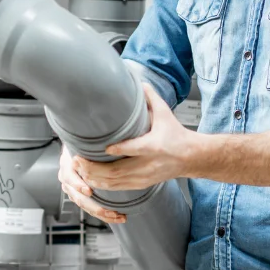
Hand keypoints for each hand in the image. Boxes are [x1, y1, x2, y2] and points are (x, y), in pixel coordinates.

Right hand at [58, 144, 126, 223]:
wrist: (76, 149)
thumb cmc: (83, 144)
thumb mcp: (83, 144)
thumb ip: (89, 148)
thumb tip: (107, 149)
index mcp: (66, 165)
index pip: (69, 177)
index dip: (78, 184)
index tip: (88, 191)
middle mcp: (66, 179)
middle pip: (78, 197)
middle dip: (94, 206)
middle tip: (109, 211)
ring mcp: (71, 189)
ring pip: (84, 205)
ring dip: (100, 213)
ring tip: (116, 216)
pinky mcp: (77, 195)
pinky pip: (88, 208)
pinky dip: (101, 213)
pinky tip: (114, 216)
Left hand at [72, 85, 199, 193]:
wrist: (191, 157)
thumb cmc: (177, 135)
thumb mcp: (165, 114)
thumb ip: (151, 98)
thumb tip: (138, 80)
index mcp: (155, 146)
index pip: (134, 149)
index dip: (117, 150)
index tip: (103, 148)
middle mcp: (148, 164)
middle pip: (118, 171)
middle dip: (95, 168)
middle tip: (78, 159)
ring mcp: (144, 177)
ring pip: (115, 182)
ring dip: (95, 177)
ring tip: (79, 169)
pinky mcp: (142, 184)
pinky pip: (118, 188)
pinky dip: (102, 185)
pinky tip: (90, 179)